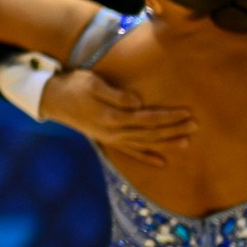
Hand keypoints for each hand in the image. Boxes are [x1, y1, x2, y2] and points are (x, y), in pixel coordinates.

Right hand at [38, 70, 194, 167]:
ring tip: (187, 141)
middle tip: (195, 124)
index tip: (187, 112)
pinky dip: (147, 158)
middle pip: (151, 133)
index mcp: (113, 117)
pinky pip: (131, 152)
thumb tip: (138, 102)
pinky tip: (162, 162)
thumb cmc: (73, 86)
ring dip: (166, 143)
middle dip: (174, 129)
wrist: (51, 99)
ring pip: (145, 144)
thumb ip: (116, 95)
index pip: (148, 119)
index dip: (169, 117)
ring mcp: (111, 139)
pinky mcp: (107, 140)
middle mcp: (114, 133)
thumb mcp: (93, 83)